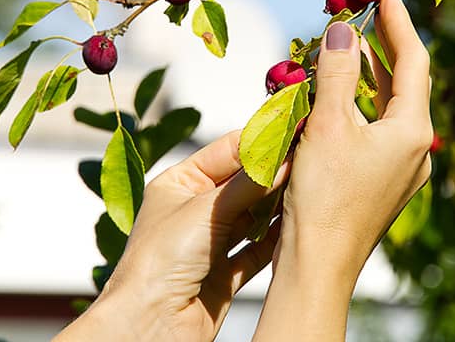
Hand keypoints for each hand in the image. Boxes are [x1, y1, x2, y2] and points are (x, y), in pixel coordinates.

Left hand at [55, 131, 288, 341]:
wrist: (148, 329)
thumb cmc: (157, 262)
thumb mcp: (205, 209)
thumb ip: (248, 184)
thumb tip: (284, 159)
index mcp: (179, 184)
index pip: (226, 151)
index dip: (259, 142)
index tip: (290, 132)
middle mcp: (194, 210)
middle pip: (242, 182)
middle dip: (272, 171)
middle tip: (304, 157)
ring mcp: (210, 241)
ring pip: (253, 214)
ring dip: (276, 203)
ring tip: (306, 186)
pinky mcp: (224, 272)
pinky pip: (258, 248)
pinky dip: (276, 237)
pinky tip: (296, 223)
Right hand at [254, 0, 432, 340]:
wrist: (316, 264)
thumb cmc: (323, 196)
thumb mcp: (328, 124)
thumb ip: (336, 70)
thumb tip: (342, 27)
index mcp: (412, 131)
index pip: (413, 61)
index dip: (398, 23)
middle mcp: (414, 147)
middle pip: (404, 82)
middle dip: (383, 45)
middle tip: (363, 12)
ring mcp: (399, 165)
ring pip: (388, 106)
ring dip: (368, 74)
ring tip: (348, 45)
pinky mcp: (380, 178)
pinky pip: (376, 127)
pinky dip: (359, 103)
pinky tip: (337, 93)